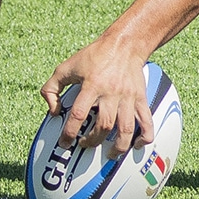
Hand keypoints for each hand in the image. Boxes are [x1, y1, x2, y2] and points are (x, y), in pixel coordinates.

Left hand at [41, 38, 153, 158]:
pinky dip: (145, 136)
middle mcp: (111, 92)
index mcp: (91, 85)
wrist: (125, 44)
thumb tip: (53, 111)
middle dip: (92, 141)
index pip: (78, 114)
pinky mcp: (140, 98)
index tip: (64, 143)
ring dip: (118, 146)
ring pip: (126, 128)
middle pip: (103, 126)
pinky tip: (137, 145)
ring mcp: (128, 97)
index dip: (69, 132)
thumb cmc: (94, 56)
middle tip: (84, 144)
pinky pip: (147, 121)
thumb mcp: (66, 67)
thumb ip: (51, 88)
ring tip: (110, 154)